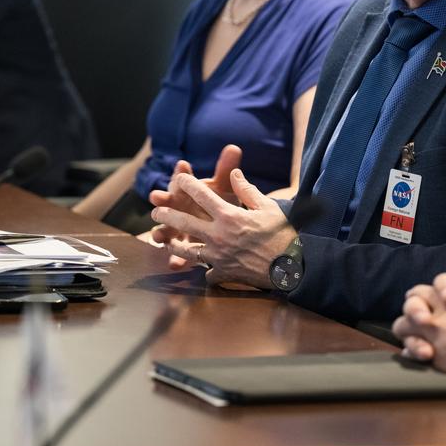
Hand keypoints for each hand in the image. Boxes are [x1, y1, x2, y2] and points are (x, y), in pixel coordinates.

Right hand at [146, 145, 241, 265]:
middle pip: (170, 203)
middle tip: (156, 195)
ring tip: (157, 234)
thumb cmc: (216, 203)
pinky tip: (173, 264)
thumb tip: (234, 147)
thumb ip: (225, 169)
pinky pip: (178, 256)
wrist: (219, 227)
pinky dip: (175, 259)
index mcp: (188, 192)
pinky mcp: (183, 249)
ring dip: (161, 231)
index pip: (184, 180)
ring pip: (166, 230)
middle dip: (163, 199)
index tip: (182, 165)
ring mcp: (179, 229)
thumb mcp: (221, 188)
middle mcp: (180, 209)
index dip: (183, 173)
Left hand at [151, 168, 294, 288]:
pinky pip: (206, 272)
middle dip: (167, 214)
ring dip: (174, 244)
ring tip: (165, 240)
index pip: (202, 195)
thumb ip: (247, 190)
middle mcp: (218, 234)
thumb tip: (235, 173)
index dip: (187, 183)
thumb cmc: (282, 234)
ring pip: (187, 249)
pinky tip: (199, 269)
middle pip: (184, 222)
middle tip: (155, 211)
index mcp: (229, 215)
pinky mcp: (222, 272)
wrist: (290, 267)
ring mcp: (218, 255)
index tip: (178, 177)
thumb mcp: (267, 207)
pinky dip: (204, 270)